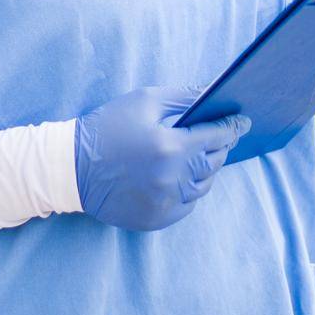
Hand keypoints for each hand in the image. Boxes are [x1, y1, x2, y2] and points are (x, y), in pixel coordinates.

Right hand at [74, 85, 250, 231]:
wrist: (71, 168)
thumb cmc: (107, 127)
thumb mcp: (145, 101)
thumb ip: (184, 98)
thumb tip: (215, 96)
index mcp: (170, 146)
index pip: (217, 136)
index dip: (232, 127)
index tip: (242, 122)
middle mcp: (172, 178)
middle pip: (214, 161)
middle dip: (220, 145)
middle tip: (220, 135)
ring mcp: (165, 202)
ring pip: (203, 185)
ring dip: (204, 168)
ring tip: (197, 154)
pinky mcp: (156, 219)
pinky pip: (187, 204)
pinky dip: (188, 189)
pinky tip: (178, 175)